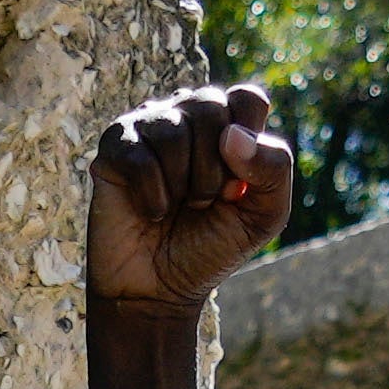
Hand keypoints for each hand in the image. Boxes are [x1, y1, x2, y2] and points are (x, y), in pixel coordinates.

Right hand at [82, 81, 296, 315]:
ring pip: (171, 130)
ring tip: (176, 207)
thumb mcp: (264, 215)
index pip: (247, 98)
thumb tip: (232, 135)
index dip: (249, 146)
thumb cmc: (212, 246)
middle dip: (212, 169)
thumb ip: (274, 169)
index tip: (238, 187)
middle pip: (210, 107)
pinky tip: (150, 212)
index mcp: (227, 124)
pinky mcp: (114, 147)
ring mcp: (148, 126)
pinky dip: (151, 196)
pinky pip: (138, 157)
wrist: (160, 289)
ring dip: (181, 184)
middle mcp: (186, 114)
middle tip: (203, 202)